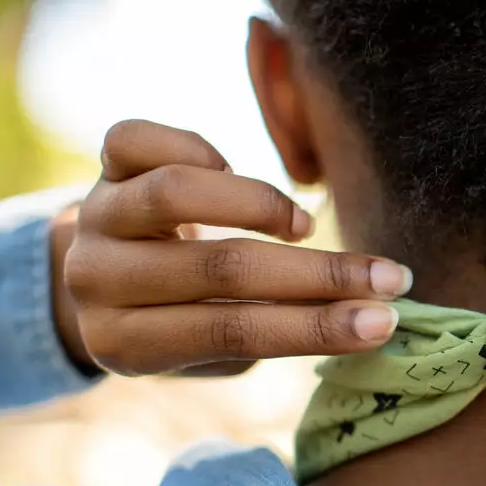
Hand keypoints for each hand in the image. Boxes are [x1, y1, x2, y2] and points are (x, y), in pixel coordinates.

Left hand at [59, 119, 411, 376]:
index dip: (314, 327)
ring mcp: (96, 218)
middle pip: (220, 269)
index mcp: (124, 344)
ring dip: (262, 204)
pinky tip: (230, 169)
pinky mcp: (99, 167)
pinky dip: (196, 148)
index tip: (384, 322)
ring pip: (178, 192)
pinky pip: (137, 139)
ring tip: (303, 227)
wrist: (107, 283)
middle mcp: (97, 281)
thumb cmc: (184, 320)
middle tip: (389, 278)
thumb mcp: (217, 346)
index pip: (233, 333)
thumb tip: (371, 313)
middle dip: (320, 275)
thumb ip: (275, 329)